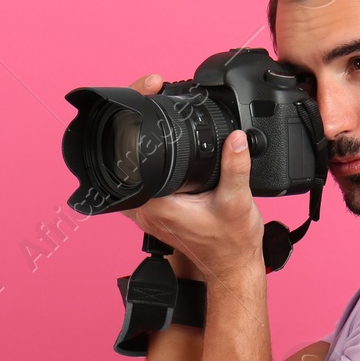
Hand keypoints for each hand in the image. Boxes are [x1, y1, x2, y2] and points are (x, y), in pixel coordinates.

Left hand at [118, 74, 264, 283]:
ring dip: (136, 142)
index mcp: (155, 205)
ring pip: (128, 169)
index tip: (148, 94)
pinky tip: (159, 146)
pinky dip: (145, 160)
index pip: (128, 157)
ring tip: (152, 112)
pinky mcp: (155, 210)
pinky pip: (140, 180)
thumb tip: (235, 138)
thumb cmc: (231, 244)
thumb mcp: (238, 202)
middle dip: (133, 121)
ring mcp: (146, 210)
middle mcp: (144, 209)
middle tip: (151, 93)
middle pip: (122, 158)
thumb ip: (236, 168)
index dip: (132, 120)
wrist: (232, 267)